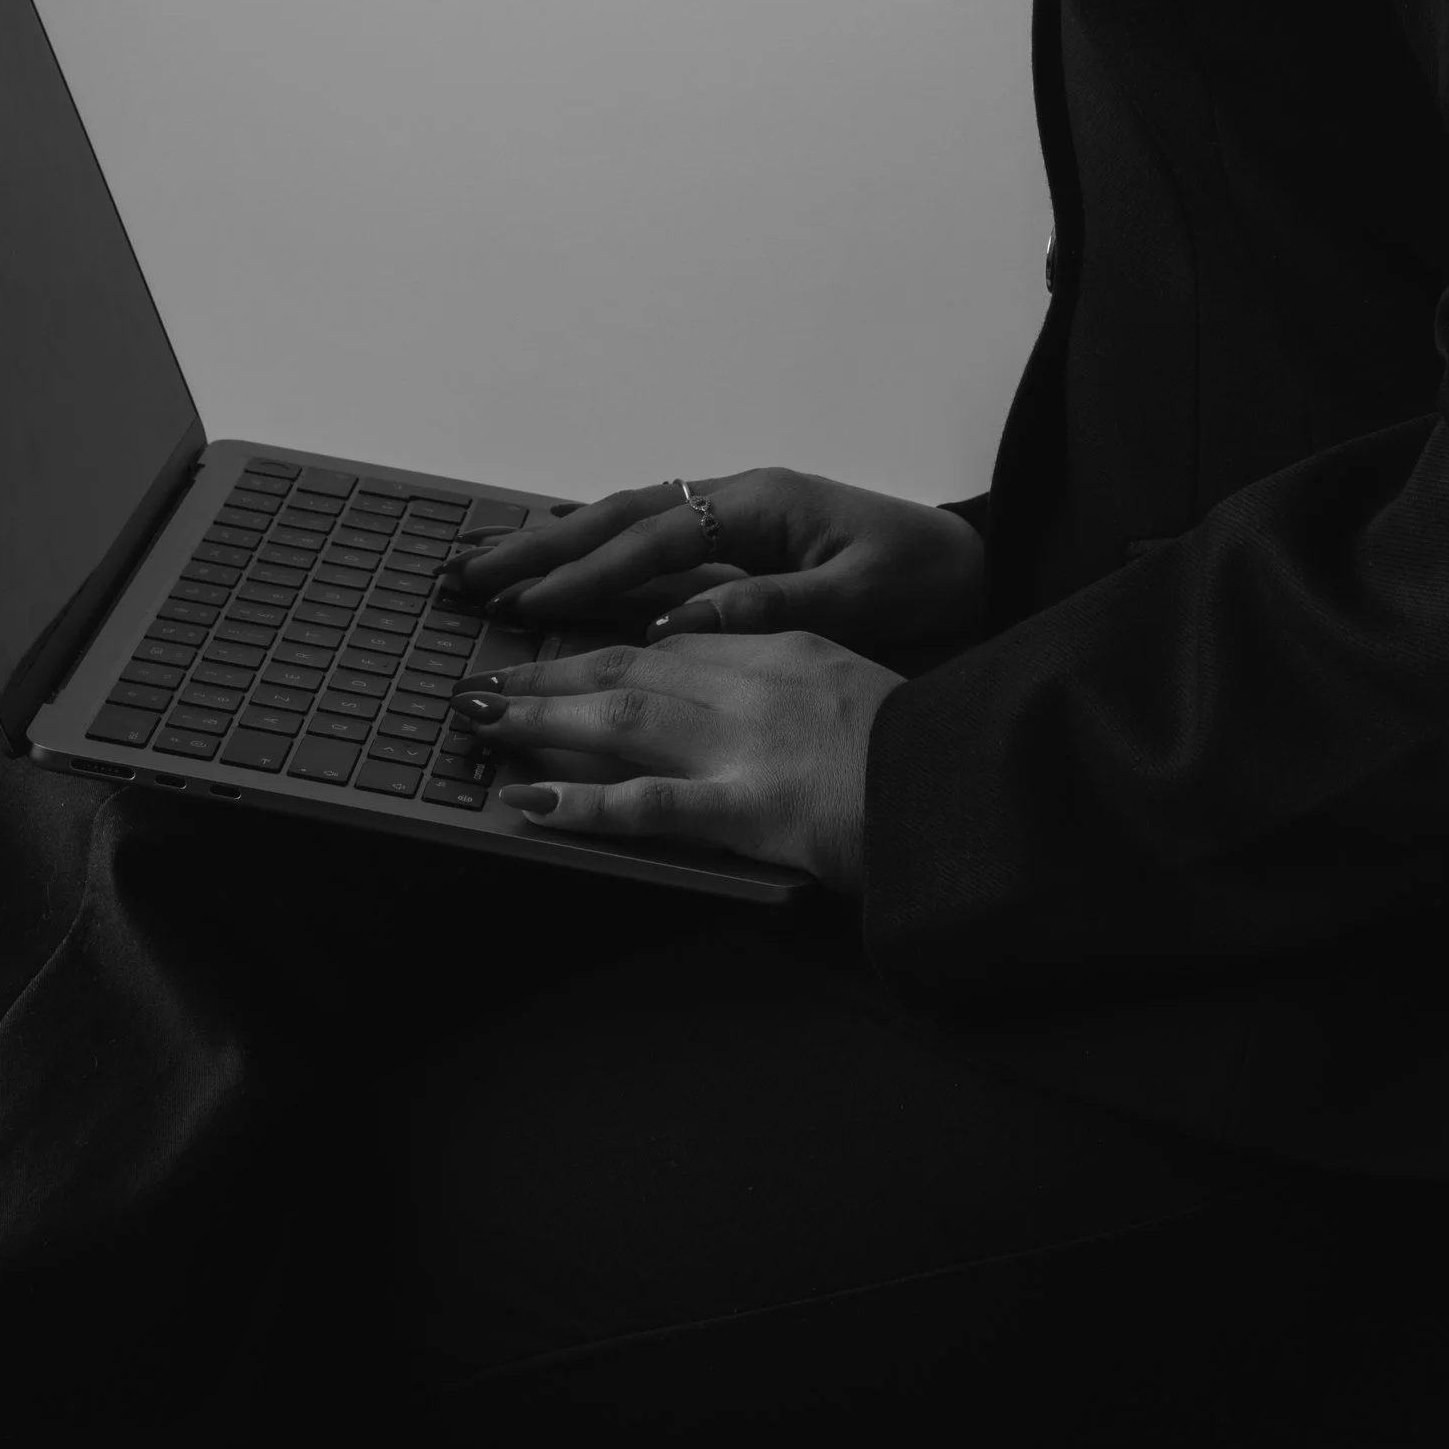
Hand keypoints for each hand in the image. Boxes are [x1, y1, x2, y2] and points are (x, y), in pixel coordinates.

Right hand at [443, 466, 986, 652]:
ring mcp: (735, 516)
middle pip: (620, 515)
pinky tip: (560, 569)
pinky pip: (653, 542)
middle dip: (542, 546)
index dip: (587, 574)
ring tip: (490, 568)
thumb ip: (768, 606)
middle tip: (469, 574)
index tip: (527, 605)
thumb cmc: (926, 576)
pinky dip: (598, 551)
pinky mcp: (739, 541)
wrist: (977, 564)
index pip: (654, 540)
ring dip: (557, 544)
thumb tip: (674, 625)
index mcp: (763, 504)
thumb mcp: (858, 596)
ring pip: (627, 522)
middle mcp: (738, 500)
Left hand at [453, 628, 898, 886]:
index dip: (598, 646)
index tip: (546, 654)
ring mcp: (748, 744)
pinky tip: (529, 802)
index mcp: (780, 648)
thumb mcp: (848, 685)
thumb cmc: (918, 747)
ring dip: (541, 718)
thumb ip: (788, 678)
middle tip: (482, 685)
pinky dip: (582, 802)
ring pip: (623, 716)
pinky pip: (650, 805)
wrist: (969, 785)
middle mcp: (754, 683)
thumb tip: (728, 693)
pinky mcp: (752, 809)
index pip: (668, 639)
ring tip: (479, 724)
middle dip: (549, 673)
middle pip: (629, 665)